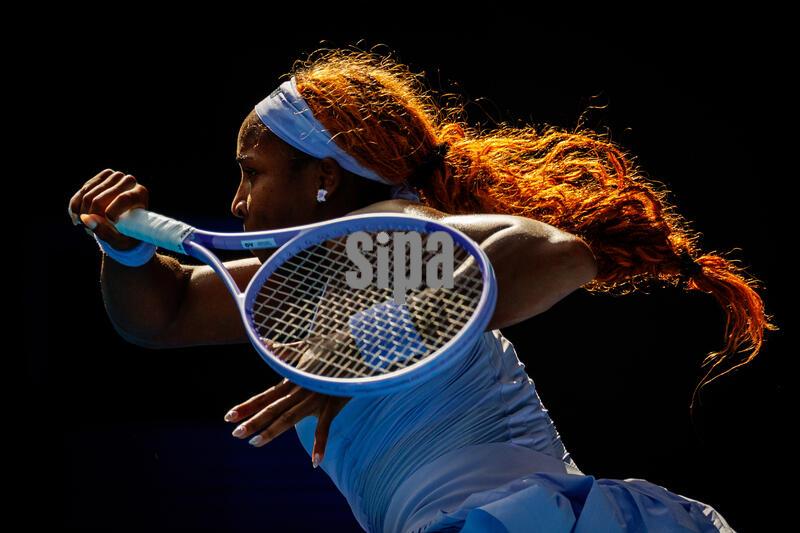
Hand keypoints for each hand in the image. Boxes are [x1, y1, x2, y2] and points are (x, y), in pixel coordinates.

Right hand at [68, 168, 149, 250]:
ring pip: (88, 194)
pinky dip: (75, 207)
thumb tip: (85, 219)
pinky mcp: (100, 178)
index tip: (108, 223)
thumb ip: (105, 232)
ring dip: (83, 213)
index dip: (112, 212)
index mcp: (140, 194)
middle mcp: (128, 182)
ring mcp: (113, 178)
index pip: (123, 198)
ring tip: (87, 227)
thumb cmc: (127, 234)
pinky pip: (82, 192)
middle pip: (100, 198)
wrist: (126, 226)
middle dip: (92, 217)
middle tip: (91, 231)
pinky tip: (77, 219)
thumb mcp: (120, 239)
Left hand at [226, 334, 351, 466]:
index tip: (228, 417)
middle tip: (235, 434)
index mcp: (292, 381)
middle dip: (253, 421)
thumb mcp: (305, 347)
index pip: (265, 396)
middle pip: (272, 409)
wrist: (355, 346)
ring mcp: (315, 398)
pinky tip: (315, 462)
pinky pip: (325, 428)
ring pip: (289, 417)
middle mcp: (299, 391)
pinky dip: (320, 444)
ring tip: (255, 443)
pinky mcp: (332, 404)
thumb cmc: (331, 348)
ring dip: (272, 430)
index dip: (247, 407)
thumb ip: (284, 350)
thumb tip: (265, 343)